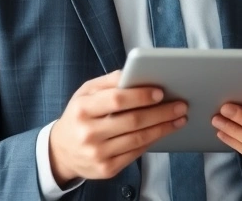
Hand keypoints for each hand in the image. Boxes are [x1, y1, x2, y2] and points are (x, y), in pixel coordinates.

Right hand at [48, 69, 187, 184]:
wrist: (61, 151)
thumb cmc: (79, 115)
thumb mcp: (86, 93)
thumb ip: (109, 81)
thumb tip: (135, 72)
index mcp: (82, 109)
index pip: (116, 100)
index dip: (141, 96)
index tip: (160, 92)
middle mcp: (88, 133)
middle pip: (133, 121)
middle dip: (161, 112)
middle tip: (181, 105)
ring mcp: (97, 154)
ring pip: (138, 139)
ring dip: (163, 128)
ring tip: (179, 118)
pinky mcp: (106, 169)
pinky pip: (136, 153)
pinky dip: (152, 141)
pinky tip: (164, 131)